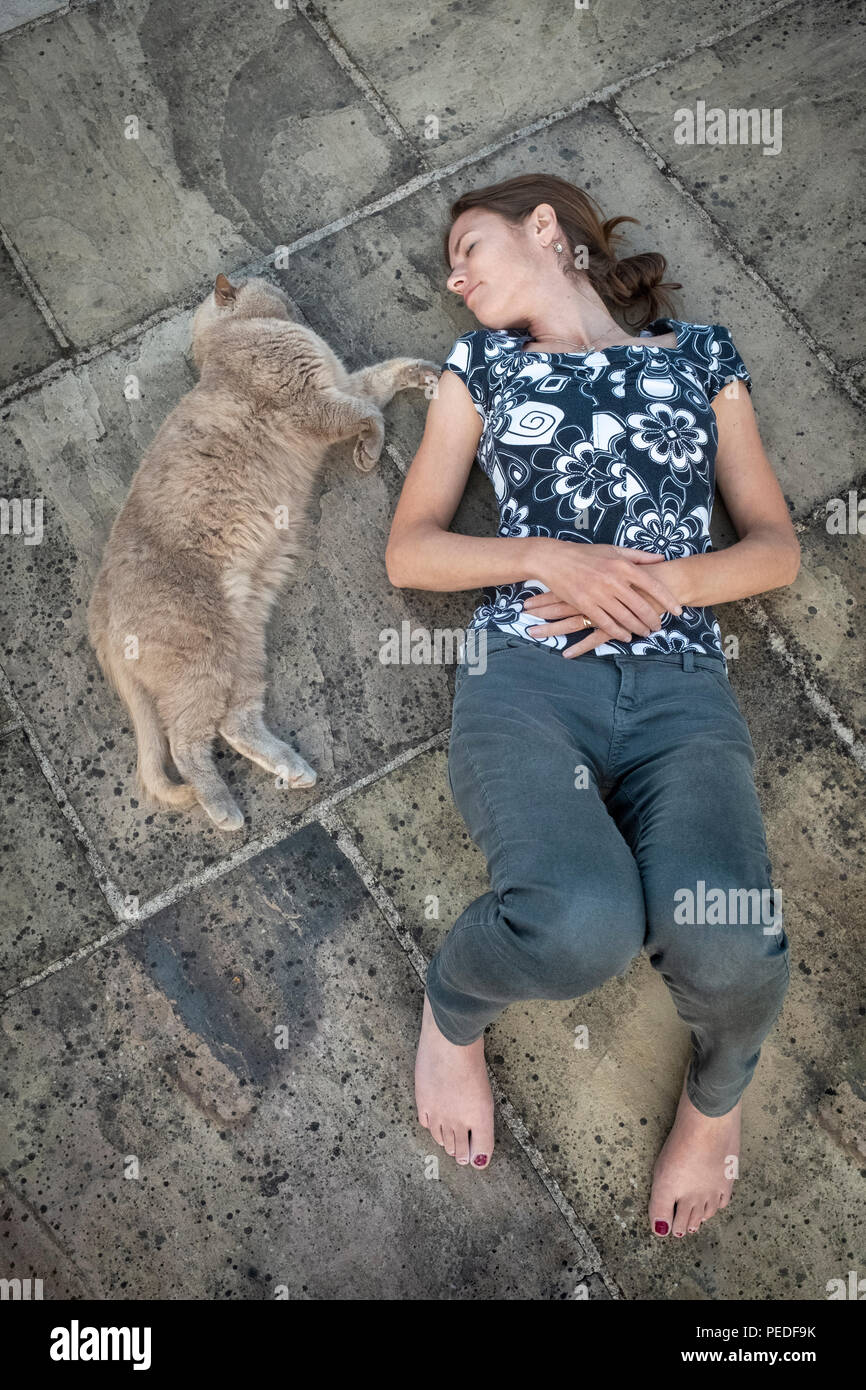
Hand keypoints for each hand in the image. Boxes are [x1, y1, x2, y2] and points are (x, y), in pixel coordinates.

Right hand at [528, 543, 683, 649]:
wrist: (554, 559)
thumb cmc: (586, 554)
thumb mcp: (614, 550)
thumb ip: (639, 556)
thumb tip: (661, 558)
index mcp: (623, 566)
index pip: (652, 585)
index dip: (668, 600)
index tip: (677, 610)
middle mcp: (613, 580)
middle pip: (641, 605)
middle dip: (653, 618)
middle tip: (660, 626)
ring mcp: (599, 593)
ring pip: (625, 617)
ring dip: (638, 627)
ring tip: (646, 632)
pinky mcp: (585, 604)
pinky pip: (606, 623)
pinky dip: (618, 631)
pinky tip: (626, 636)